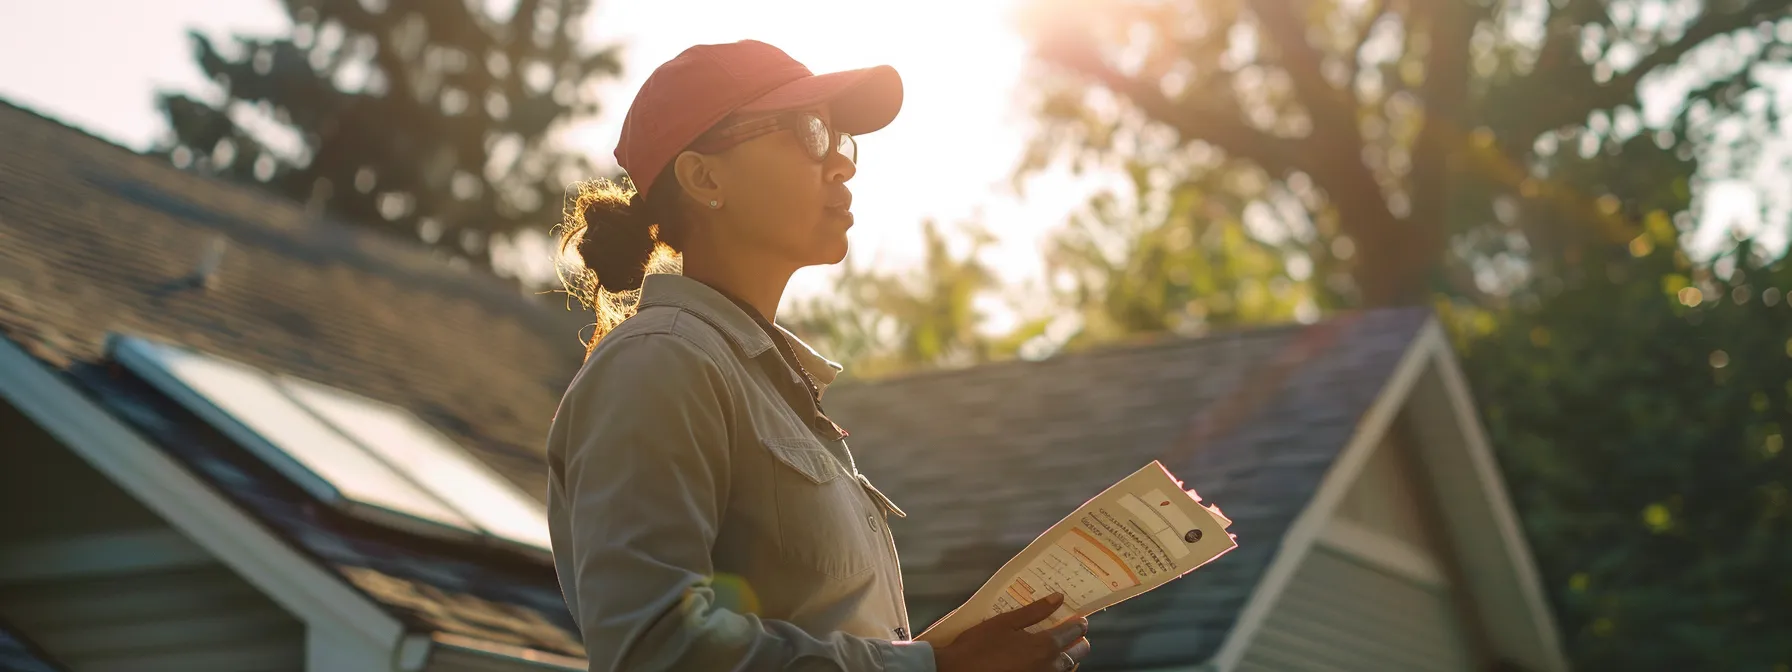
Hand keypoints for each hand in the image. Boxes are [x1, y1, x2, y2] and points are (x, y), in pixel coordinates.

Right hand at [932, 593, 1090, 671]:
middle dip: (1078, 641)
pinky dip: (1056, 670)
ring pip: (1068, 670)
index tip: (1079, 618)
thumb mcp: (1005, 622)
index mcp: (1045, 646)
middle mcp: (1050, 667)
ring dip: (1068, 658)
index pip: (1073, 632)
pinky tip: (1044, 664)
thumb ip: (1034, 611)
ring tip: (1060, 649)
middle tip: (1071, 633)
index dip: (1078, 623)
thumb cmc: (979, 645)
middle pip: (1077, 654)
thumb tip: (1059, 598)